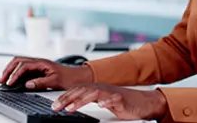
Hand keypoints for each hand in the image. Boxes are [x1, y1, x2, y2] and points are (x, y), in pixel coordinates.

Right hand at [0, 57, 92, 89]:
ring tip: (4, 79)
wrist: (77, 76)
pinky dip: (15, 72)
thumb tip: (27, 84)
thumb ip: (41, 82)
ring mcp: (37, 64)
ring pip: (19, 63)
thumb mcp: (55, 81)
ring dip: (10, 69)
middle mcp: (38, 61)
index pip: (23, 66)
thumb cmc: (69, 77)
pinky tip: (12, 79)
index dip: (15, 74)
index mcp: (41, 62)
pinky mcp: (37, 69)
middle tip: (1, 80)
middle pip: (18, 60)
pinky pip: (23, 68)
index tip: (10, 83)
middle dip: (8, 69)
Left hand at [52, 83, 166, 120]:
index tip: (54, 105)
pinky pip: (113, 99)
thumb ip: (88, 100)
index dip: (64, 97)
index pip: (77, 90)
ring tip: (71, 108)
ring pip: (94, 93)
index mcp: (95, 88)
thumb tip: (71, 104)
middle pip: (81, 90)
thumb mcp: (102, 101)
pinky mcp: (121, 98)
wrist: (142, 102)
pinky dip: (106, 101)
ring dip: (81, 100)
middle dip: (67, 99)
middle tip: (57, 107)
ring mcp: (111, 92)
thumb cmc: (122, 102)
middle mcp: (102, 88)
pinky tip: (101, 105)